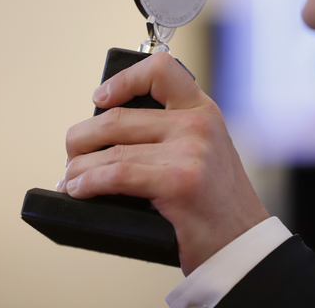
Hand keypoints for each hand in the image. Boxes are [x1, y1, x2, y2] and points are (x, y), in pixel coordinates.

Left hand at [58, 52, 269, 275]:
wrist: (243, 245)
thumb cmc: (215, 205)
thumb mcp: (202, 152)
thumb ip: (166, 134)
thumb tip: (102, 135)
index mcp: (202, 110)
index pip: (160, 70)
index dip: (122, 79)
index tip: (99, 98)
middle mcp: (197, 124)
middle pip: (116, 118)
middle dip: (80, 140)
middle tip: (72, 158)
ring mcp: (190, 152)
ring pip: (110, 150)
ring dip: (78, 168)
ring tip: (71, 180)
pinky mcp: (179, 182)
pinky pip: (115, 175)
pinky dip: (88, 183)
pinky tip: (79, 190)